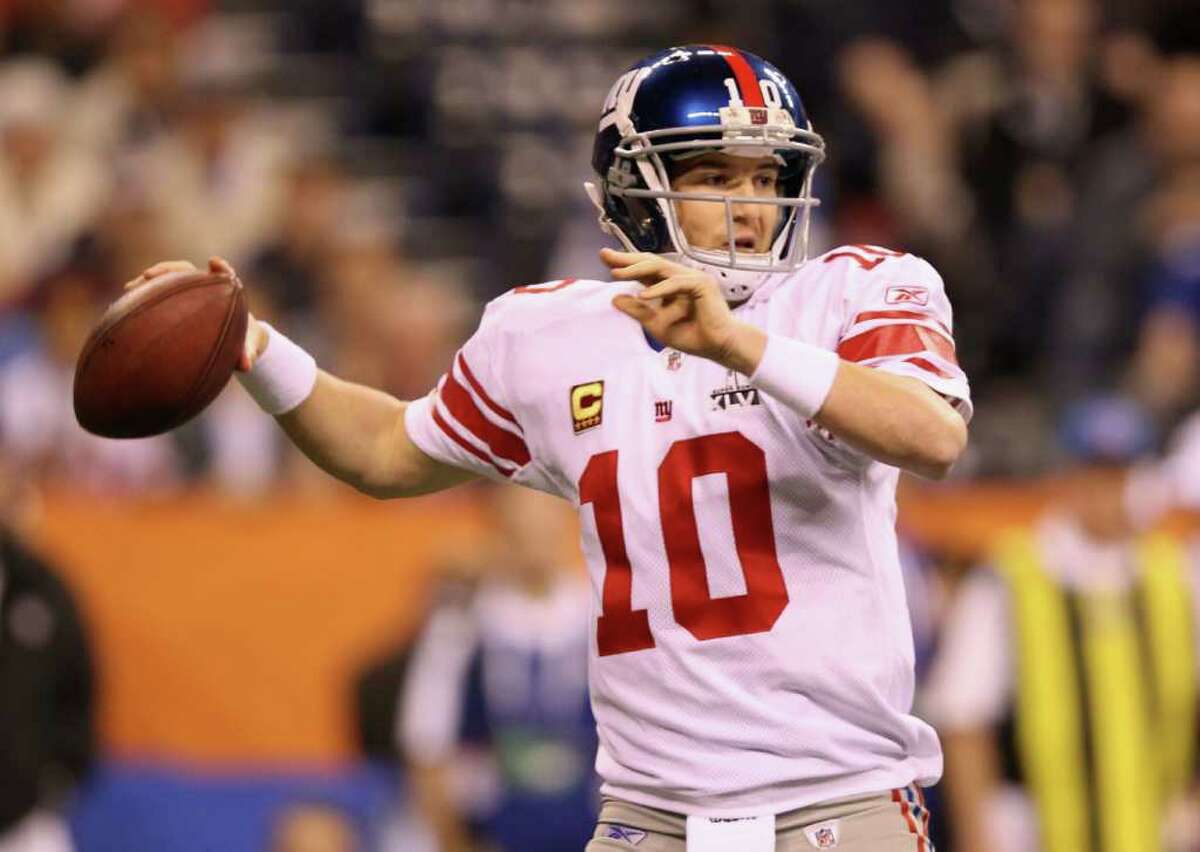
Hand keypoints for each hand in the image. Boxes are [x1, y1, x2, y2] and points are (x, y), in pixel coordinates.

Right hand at [124, 256, 267, 371]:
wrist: (235, 341)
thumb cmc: (242, 342)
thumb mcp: (247, 349)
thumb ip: (247, 354)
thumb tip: (245, 367)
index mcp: (226, 294)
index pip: (224, 275)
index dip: (221, 269)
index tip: (214, 263)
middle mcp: (205, 288)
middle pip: (186, 271)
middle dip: (168, 270)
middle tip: (149, 274)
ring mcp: (189, 292)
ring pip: (167, 280)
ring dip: (149, 281)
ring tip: (130, 289)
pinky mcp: (176, 300)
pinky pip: (159, 293)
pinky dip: (144, 296)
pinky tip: (125, 305)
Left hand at [602, 247, 764, 372]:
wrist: (719, 347)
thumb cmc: (692, 336)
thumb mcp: (656, 324)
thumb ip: (637, 311)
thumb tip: (614, 299)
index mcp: (670, 285)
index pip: (645, 270)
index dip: (625, 263)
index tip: (604, 259)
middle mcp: (681, 277)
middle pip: (650, 262)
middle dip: (627, 258)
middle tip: (605, 256)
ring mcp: (693, 278)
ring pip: (661, 268)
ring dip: (637, 270)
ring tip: (617, 274)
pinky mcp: (702, 284)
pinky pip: (676, 284)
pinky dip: (659, 289)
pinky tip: (643, 295)